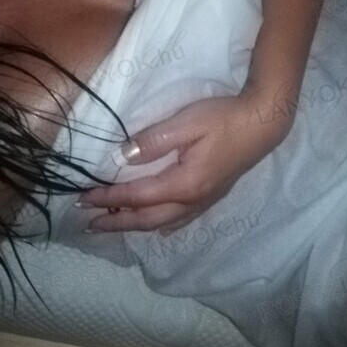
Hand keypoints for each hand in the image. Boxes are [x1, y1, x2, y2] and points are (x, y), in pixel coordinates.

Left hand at [76, 88, 292, 234]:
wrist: (264, 123)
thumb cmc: (224, 118)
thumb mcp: (187, 123)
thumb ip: (154, 141)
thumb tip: (122, 157)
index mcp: (183, 183)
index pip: (136, 196)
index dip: (108, 198)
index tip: (82, 198)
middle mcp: (192, 200)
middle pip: (146, 219)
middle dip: (116, 222)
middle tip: (88, 224)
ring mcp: (204, 201)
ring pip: (162, 223)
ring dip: (135, 226)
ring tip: (113, 226)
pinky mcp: (212, 195)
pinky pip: (181, 220)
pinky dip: (161, 225)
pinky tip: (158, 228)